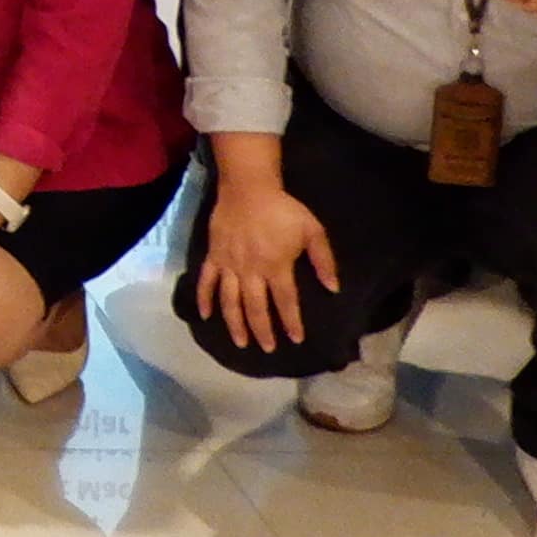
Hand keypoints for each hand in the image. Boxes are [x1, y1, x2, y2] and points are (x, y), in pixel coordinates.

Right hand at [196, 163, 343, 353]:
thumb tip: (333, 288)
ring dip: (235, 324)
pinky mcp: (214, 256)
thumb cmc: (283, 209)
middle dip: (263, 330)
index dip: (291, 322)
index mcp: (276, 266)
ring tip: (241, 343)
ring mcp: (229, 265)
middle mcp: (251, 271)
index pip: (286, 301)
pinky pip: (206, 281)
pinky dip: (204, 299)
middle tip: (268, 349)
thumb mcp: (312, 230)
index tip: (296, 339)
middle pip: (256, 307)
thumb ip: (324, 260)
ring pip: (230, 301)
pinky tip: (204, 316)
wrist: (248, 187)